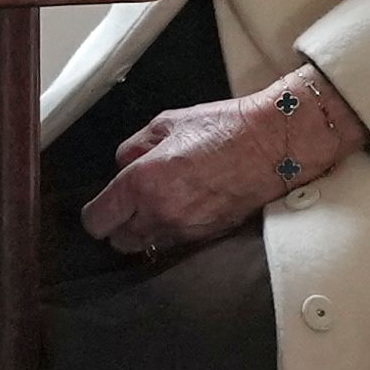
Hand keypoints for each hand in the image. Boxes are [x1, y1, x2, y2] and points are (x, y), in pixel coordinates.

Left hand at [79, 60, 369, 256]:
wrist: (273, 145)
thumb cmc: (223, 128)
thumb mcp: (167, 123)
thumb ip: (135, 146)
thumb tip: (122, 164)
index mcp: (142, 182)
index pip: (98, 220)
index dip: (96, 214)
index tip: (103, 206)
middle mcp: (159, 212)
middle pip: (119, 241)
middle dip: (119, 225)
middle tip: (130, 205)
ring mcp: (185, 229)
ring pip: (146, 246)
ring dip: (145, 232)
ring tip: (157, 208)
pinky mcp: (207, 237)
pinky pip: (174, 244)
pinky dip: (170, 233)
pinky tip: (182, 211)